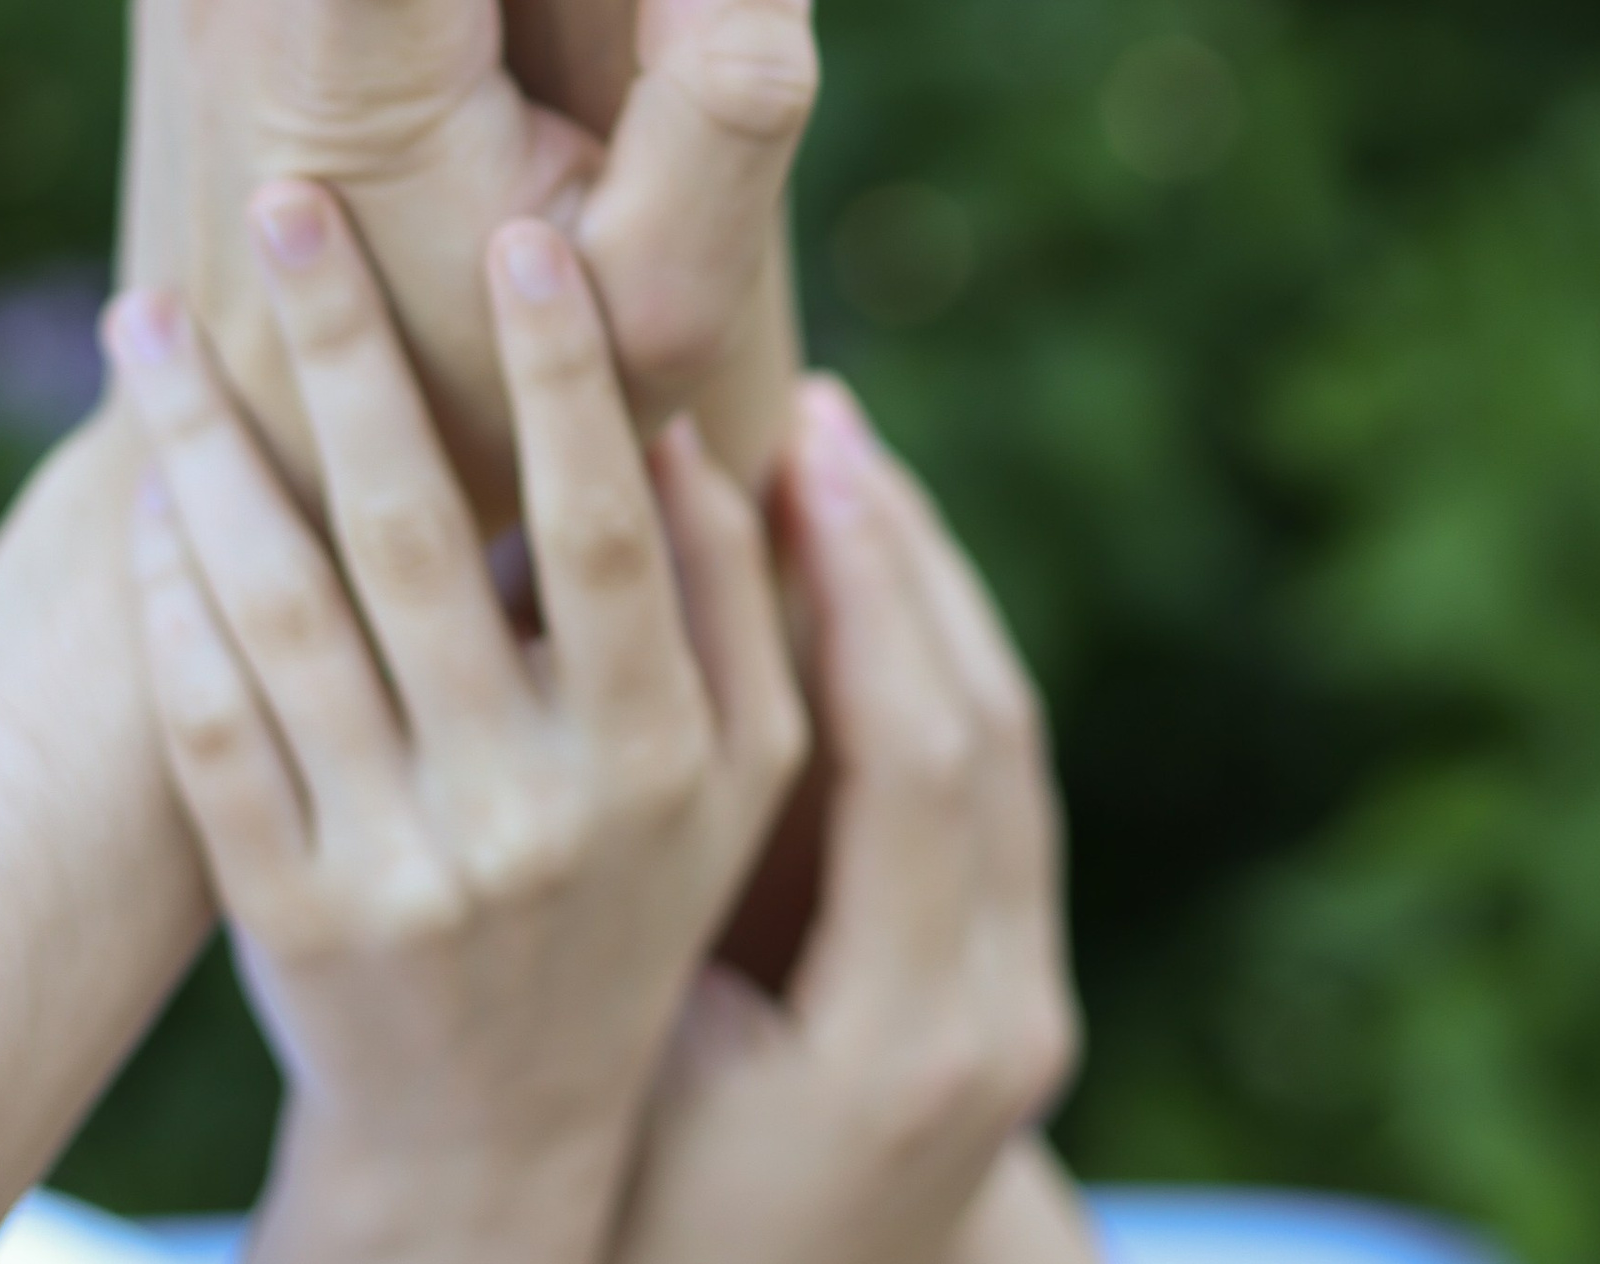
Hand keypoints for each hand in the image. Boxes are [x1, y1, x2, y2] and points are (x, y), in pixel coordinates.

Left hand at [112, 194, 807, 1263]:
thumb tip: (691, 427)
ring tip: (145, 318)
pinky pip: (203, 726)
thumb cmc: (633, 907)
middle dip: (345, 350)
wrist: (493, 1138)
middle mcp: (525, 812)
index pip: (603, 531)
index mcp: (654, 757)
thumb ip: (742, 607)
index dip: (564, 378)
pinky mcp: (278, 914)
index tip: (521, 231)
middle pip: (412, 537)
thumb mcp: (740, 781)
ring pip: (277, 615)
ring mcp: (393, 868)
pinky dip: (166, 597)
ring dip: (206, 445)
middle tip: (283, 200)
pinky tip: (141, 486)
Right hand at [612, 379, 1088, 1263]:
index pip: (915, 760)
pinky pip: (994, 779)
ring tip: (843, 464)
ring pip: (1004, 741)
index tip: (796, 452)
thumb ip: (638, 900)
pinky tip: (865, 580)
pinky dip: (933, 660)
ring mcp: (1025, 1001)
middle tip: (823, 416)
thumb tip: (574, 668)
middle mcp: (1002, 1018)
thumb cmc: (648, 1222)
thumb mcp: (625, 1073)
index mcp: (908, 1038)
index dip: (860, 592)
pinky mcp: (1013, 981)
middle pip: (984, 728)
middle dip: (906, 558)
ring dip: (927, 593)